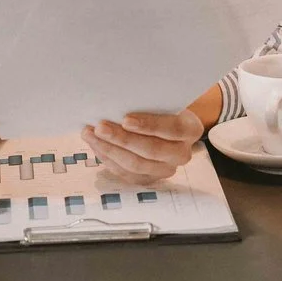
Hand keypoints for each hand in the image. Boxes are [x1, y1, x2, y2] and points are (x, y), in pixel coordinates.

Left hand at [81, 109, 204, 183]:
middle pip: (151, 150)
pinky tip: (96, 145)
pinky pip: (126, 173)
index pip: (172, 129)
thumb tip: (120, 101)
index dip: (149, 125)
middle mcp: (182, 154)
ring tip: (91, 134)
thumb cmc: (162, 108)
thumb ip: (150, 103)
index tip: (126, 119)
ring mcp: (166, 169)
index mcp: (190, 130)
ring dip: (110, 149)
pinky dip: (108, 159)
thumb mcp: (163, 101)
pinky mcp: (149, 179)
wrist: (167, 127)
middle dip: (122, 138)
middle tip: (100, 127)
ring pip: (136, 165)